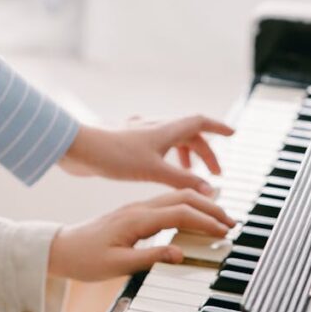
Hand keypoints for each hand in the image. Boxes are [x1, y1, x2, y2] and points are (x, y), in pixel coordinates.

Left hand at [48, 189, 235, 280]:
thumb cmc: (84, 259)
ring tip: (220, 218)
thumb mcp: (116, 265)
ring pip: (175, 198)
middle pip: (183, 198)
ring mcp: (135, 208)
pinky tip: (194, 215)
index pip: (180, 214)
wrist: (59, 249)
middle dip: (210, 208)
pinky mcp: (132, 213)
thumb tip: (180, 254)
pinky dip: (186, 207)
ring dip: (200, 205)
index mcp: (136, 219)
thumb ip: (150, 259)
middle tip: (232, 223)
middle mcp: (138, 209)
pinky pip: (166, 204)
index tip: (225, 232)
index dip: (206, 221)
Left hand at [58, 115, 234, 193]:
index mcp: (166, 130)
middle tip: (214, 174)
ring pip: (170, 140)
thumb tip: (209, 189)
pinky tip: (158, 170)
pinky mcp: (124, 143)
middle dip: (204, 153)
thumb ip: (182, 180)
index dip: (219, 128)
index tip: (233, 135)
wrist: (77, 149)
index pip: (201, 123)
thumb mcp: (154, 171)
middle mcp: (154, 127)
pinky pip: (154, 147)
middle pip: (188, 134)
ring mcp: (138, 133)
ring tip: (189, 175)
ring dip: (184, 156)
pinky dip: (165, 158)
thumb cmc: (113, 156)